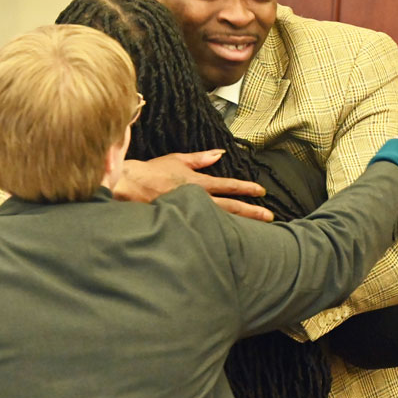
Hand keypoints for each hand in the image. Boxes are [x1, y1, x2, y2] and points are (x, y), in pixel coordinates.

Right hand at [115, 151, 273, 220]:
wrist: (128, 186)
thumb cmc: (151, 172)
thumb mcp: (177, 159)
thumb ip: (200, 158)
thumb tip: (219, 154)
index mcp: (197, 182)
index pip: (227, 185)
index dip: (246, 188)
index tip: (261, 192)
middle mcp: (196, 199)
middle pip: (229, 206)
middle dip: (251, 211)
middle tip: (269, 216)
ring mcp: (189, 213)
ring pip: (219, 220)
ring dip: (238, 225)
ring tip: (256, 231)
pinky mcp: (180, 224)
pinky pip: (202, 230)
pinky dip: (216, 235)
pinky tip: (228, 243)